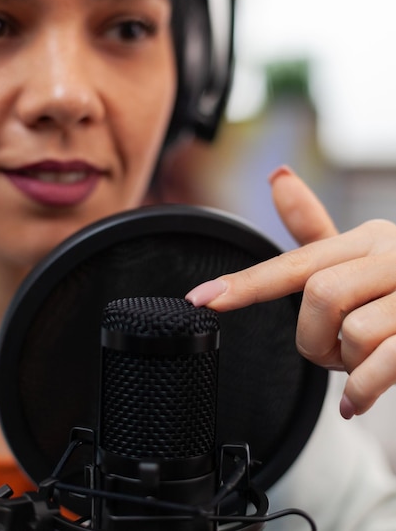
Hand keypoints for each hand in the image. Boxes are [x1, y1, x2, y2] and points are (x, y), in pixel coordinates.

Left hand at [186, 166, 395, 418]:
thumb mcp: (367, 258)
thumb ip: (318, 231)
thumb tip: (276, 176)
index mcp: (370, 238)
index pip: (296, 261)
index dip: (245, 283)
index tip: (200, 300)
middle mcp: (394, 254)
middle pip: (318, 297)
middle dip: (314, 338)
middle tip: (332, 352)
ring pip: (351, 333)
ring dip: (346, 365)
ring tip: (362, 364)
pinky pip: (380, 365)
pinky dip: (361, 390)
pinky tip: (356, 402)